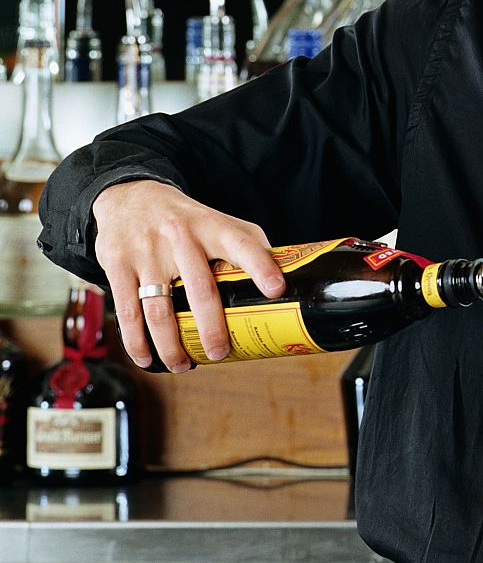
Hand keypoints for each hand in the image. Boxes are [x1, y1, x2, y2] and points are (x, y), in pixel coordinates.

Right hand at [92, 180, 284, 370]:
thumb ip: (248, 245)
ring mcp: (148, 252)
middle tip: (219, 353)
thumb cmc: (186, 219)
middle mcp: (181, 237)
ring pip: (159, 307)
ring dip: (170, 343)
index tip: (276, 290)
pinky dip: (136, 340)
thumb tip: (283, 279)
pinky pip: (127, 310)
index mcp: (213, 226)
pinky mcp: (119, 266)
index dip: (261, 266)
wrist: (130, 197)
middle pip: (199, 288)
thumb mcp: (218, 221)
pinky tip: (147, 358)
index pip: (243, 244)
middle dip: (210, 327)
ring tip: (182, 365)